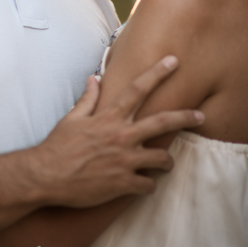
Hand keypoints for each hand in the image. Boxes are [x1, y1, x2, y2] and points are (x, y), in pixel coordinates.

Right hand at [29, 56, 204, 208]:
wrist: (46, 176)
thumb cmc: (58, 146)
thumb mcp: (72, 118)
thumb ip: (88, 99)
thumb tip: (94, 78)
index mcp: (109, 117)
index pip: (138, 89)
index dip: (157, 73)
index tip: (173, 61)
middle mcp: (121, 136)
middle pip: (162, 122)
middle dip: (185, 117)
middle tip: (201, 115)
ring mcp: (124, 161)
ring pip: (161, 158)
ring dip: (167, 161)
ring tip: (168, 163)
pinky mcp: (123, 183)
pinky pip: (147, 185)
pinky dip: (148, 184)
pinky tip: (145, 185)